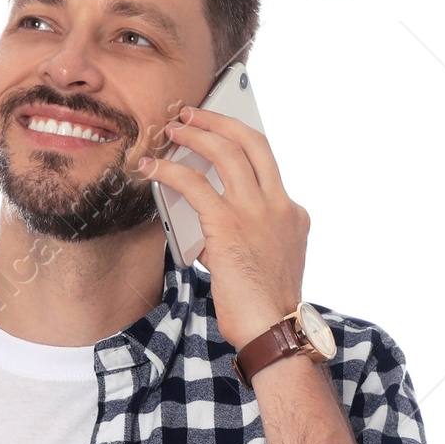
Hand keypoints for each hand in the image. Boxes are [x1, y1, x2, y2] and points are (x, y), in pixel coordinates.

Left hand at [139, 105, 310, 350]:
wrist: (273, 330)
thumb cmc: (265, 308)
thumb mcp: (268, 262)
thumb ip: (250, 238)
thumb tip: (211, 232)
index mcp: (291, 213)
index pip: (267, 165)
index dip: (240, 142)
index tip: (220, 134)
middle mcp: (278, 204)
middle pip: (251, 141)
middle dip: (219, 121)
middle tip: (193, 114)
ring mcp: (255, 211)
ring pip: (226, 151)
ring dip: (196, 133)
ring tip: (173, 129)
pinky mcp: (228, 224)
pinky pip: (194, 184)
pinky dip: (170, 170)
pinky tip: (153, 168)